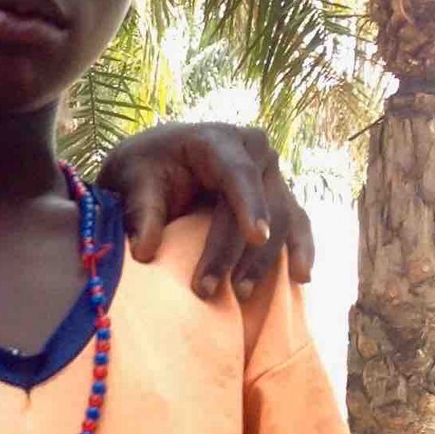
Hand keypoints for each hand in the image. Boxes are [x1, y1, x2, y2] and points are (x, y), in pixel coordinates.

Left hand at [99, 124, 314, 299]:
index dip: (251, 204)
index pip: (239, 173)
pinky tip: (301, 277)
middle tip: (207, 290)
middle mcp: (254, 151)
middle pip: (261, 203)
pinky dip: (300, 250)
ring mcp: (270, 175)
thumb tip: (144, 253)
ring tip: (239, 293)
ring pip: (283, 218)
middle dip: (238, 250)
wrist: (158, 162)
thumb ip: (141, 213)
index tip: (257, 236)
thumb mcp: (132, 183)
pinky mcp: (278, 198)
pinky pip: (297, 224)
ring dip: (265, 260)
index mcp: (218, 139)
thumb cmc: (145, 169)